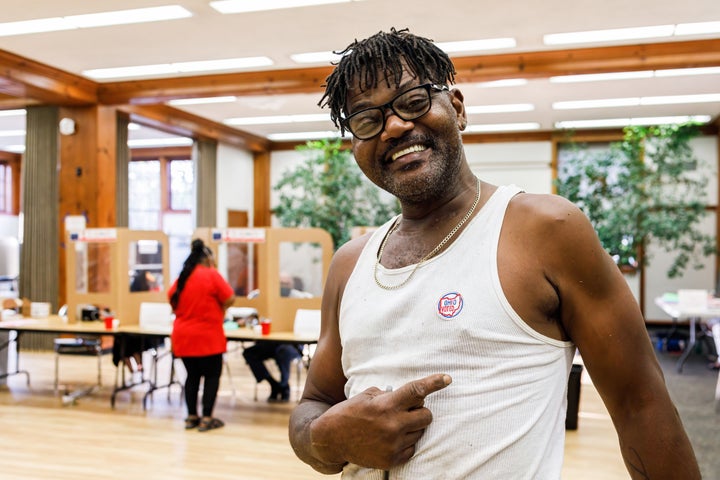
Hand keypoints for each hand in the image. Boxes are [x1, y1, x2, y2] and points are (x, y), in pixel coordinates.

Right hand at [310, 373, 451, 469]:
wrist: (331, 439)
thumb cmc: (349, 412)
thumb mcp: (367, 395)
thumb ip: (390, 394)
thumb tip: (411, 397)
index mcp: (386, 405)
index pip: (416, 391)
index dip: (434, 383)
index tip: (447, 379)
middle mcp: (392, 425)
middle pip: (426, 415)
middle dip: (419, 410)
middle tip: (406, 410)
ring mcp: (393, 444)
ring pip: (420, 432)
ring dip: (412, 426)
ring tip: (393, 425)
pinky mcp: (392, 459)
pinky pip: (412, 448)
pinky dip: (406, 442)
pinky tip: (391, 438)